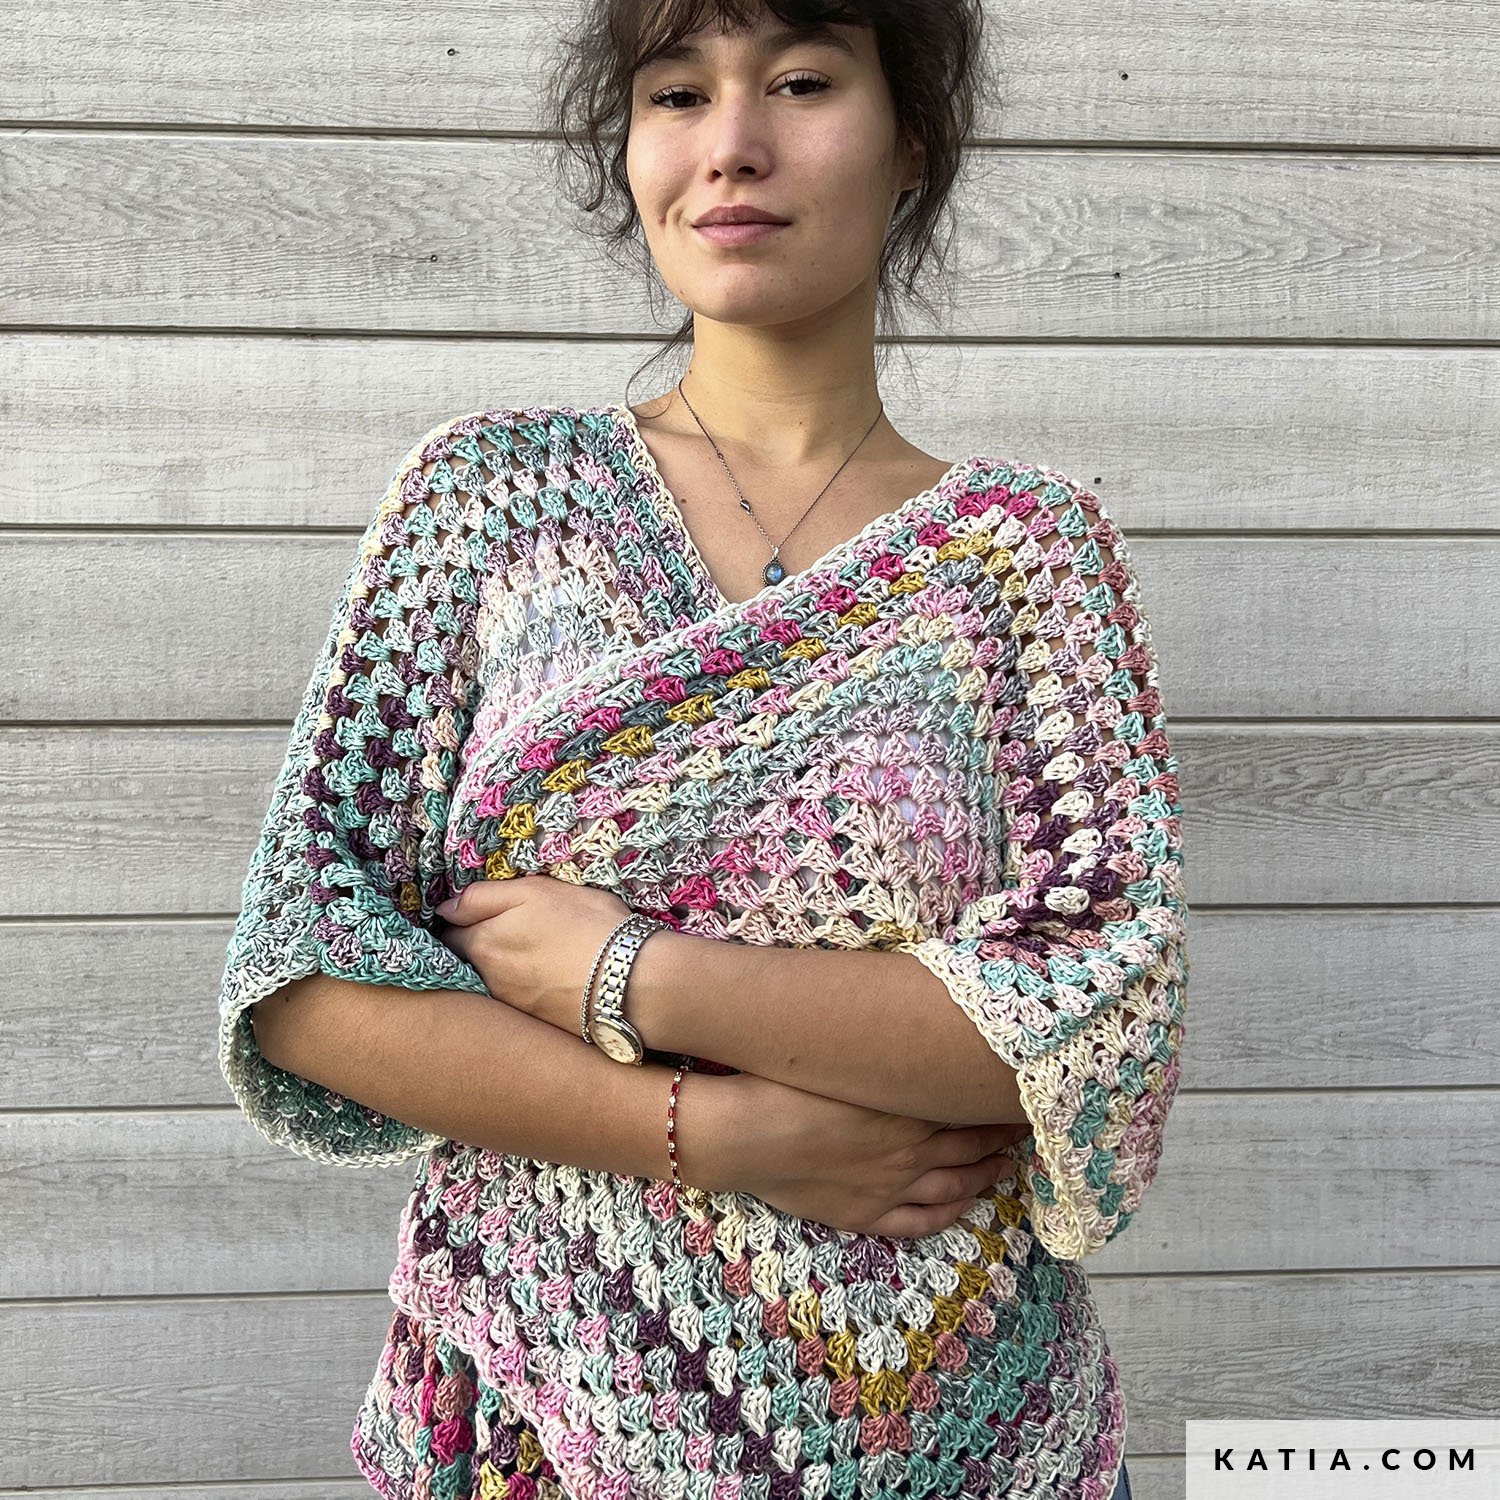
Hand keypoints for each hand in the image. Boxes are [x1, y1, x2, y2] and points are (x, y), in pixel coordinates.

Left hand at [433, 874, 632, 1034]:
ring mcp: (510, 1006)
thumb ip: (484, 896)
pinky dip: (520, 988)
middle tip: (497, 932)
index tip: (472, 913)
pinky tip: (542, 978)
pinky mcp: (535, 1023)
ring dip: (497, 969)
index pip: (448, 932)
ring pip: (488, 982)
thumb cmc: (584, 925)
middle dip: (470, 948)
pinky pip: (513, 1001)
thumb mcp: (535, 890)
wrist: (629, 981)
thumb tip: (446, 908)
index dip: (459, 919)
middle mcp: (486, 980)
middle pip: (463, 961)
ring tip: (525, 954)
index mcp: (481, 944)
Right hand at [713, 1072, 1030, 1237]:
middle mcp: (910, 1152)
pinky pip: (919, 1222)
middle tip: (1023, 1130)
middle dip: (1000, 1139)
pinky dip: (946, 1216)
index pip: (970, 1111)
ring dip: (984, 1178)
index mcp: (908, 1111)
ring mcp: (890, 1188)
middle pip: (971, 1148)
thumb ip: (884, 1055)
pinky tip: (960, 1208)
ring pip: (953, 1187)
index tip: (1018, 1096)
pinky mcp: (865, 1215)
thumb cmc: (789, 1085)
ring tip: (1004, 1168)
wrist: (749, 1135)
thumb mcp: (847, 1059)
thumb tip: (911, 1037)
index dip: (998, 1107)